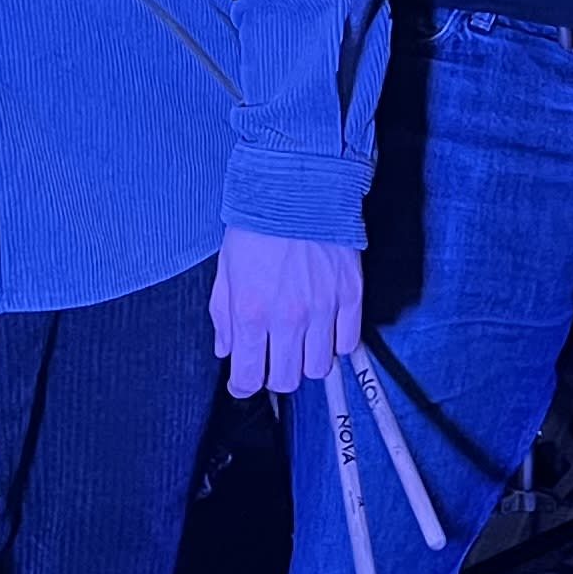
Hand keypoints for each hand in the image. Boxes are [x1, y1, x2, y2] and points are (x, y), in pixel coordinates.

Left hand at [211, 226, 362, 397]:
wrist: (297, 188)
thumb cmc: (257, 225)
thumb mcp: (225, 270)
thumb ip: (223, 316)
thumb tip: (226, 350)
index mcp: (251, 312)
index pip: (248, 376)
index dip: (243, 385)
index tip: (244, 380)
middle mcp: (288, 318)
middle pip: (287, 379)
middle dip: (276, 374)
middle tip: (273, 357)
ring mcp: (322, 309)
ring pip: (318, 368)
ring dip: (307, 361)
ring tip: (301, 342)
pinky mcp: (350, 296)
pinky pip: (347, 343)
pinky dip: (335, 342)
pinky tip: (324, 328)